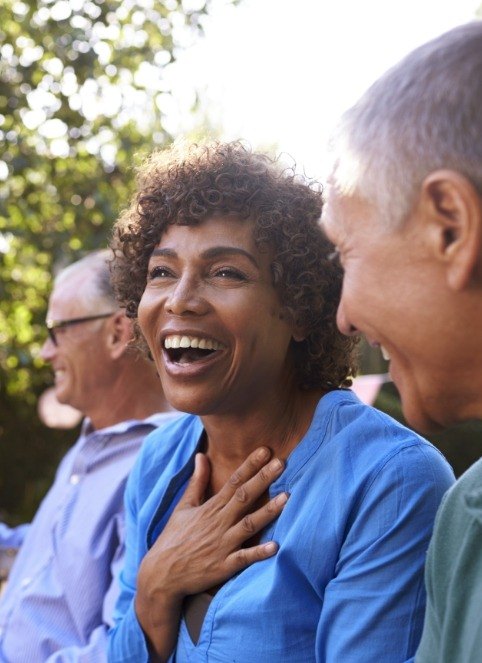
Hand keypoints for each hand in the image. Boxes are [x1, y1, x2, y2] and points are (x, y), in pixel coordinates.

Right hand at [135, 446, 286, 658]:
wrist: (161, 575)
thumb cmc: (173, 538)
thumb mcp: (183, 506)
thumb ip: (197, 481)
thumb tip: (201, 455)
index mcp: (210, 508)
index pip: (234, 481)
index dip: (250, 465)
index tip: (266, 450)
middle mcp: (218, 523)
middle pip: (244, 497)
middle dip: (263, 479)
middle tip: (282, 462)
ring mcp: (222, 544)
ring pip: (249, 524)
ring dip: (268, 511)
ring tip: (287, 498)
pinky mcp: (224, 566)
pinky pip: (244, 558)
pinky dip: (258, 553)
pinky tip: (275, 546)